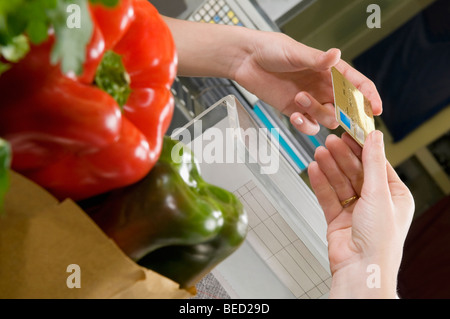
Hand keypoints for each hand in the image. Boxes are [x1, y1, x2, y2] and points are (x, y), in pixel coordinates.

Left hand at [232, 31, 382, 134]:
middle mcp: (323, 86)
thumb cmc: (270, 50)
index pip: (357, 84)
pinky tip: (294, 115)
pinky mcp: (294, 110)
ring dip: (317, 112)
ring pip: (328, 118)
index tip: (375, 110)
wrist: (246, 60)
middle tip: (338, 113)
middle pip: (346, 107)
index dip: (369, 97)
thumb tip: (336, 55)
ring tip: (299, 98)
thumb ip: (316, 59)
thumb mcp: (294, 53)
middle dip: (347, 114)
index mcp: (329, 70)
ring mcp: (310, 100)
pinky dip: (304, 125)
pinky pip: (308, 126)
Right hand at [308, 131, 413, 297]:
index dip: (362, 147)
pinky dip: (321, 183)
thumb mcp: (379, 194)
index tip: (350, 132)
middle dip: (342, 156)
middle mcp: (374, 202)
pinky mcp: (337, 218)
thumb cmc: (379, 240)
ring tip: (319, 153)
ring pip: (340, 182)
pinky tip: (314, 170)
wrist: (360, 269)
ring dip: (330, 167)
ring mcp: (355, 210)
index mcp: (394, 196)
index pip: (376, 164)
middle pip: (355, 171)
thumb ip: (373, 163)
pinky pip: (328, 196)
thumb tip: (375, 137)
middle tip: (330, 141)